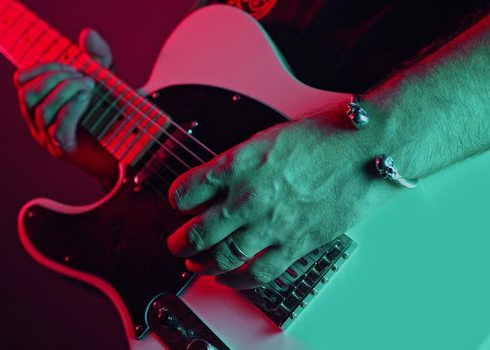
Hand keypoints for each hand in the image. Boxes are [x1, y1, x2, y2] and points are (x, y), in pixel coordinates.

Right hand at [13, 29, 112, 157]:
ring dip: (65, 91)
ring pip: (41, 111)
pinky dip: (72, 108)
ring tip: (88, 86)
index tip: (70, 64)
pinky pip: (59, 128)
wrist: (127, 146)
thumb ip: (98, 56)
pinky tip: (86, 98)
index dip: (42, 67)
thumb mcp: (106, 78)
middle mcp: (39, 121)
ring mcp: (49, 137)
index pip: (22, 80)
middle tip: (81, 76)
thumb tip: (88, 34)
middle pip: (27, 95)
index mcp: (41, 101)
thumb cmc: (111, 112)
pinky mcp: (65, 150)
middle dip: (53, 78)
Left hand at [167, 116, 390, 288]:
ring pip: (222, 257)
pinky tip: (228, 279)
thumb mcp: (267, 138)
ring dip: (202, 265)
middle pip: (197, 233)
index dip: (177, 199)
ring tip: (195, 265)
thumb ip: (238, 165)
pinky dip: (237, 281)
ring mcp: (271, 224)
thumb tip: (216, 184)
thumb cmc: (324, 136)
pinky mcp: (296, 243)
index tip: (179, 203)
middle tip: (176, 245)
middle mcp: (248, 197)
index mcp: (238, 164)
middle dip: (179, 244)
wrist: (368, 149)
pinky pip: (258, 272)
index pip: (186, 190)